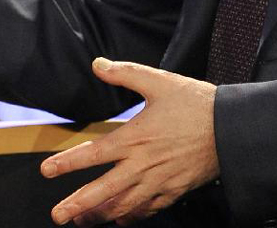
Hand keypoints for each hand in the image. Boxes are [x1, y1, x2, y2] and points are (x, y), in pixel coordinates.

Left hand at [41, 58, 218, 225]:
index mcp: (135, 138)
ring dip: (100, 215)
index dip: (67, 163)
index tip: (47, 170)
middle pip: (103, 191)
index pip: (93, 154)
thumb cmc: (194, 102)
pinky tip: (121, 218)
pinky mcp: (174, 191)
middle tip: (57, 215)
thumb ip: (126, 73)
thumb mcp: (159, 81)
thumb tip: (98, 64)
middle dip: (77, 205)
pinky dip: (130, 216)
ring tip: (82, 222)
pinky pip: (146, 210)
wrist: (229, 128)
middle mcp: (142, 165)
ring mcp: (158, 182)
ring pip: (123, 206)